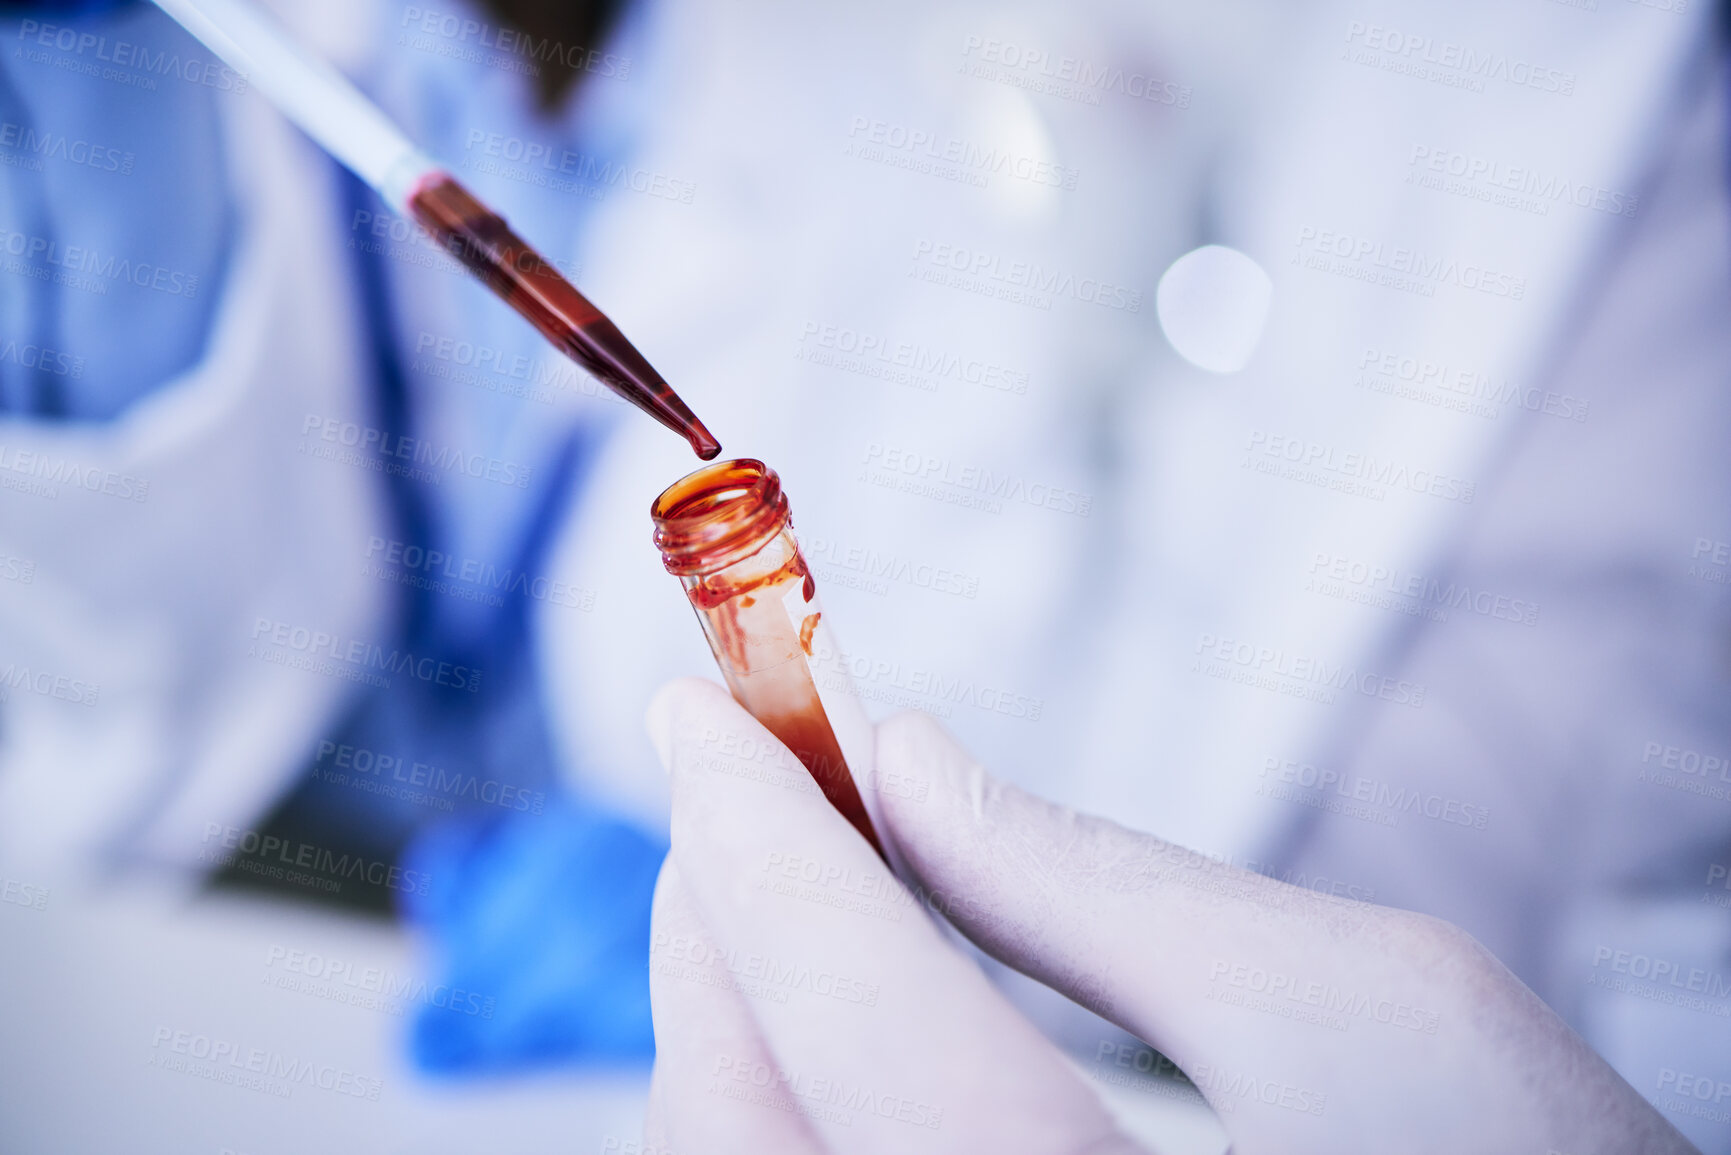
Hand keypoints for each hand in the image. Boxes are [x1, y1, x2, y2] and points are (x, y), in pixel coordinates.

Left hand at [641, 677, 1691, 1153]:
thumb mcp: (1358, 1003)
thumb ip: (1093, 883)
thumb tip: (899, 765)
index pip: (849, 996)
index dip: (754, 823)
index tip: (696, 708)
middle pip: (743, 1114)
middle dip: (716, 923)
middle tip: (727, 782)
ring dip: (731, 1010)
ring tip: (775, 876)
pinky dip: (780, 1095)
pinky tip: (823, 1010)